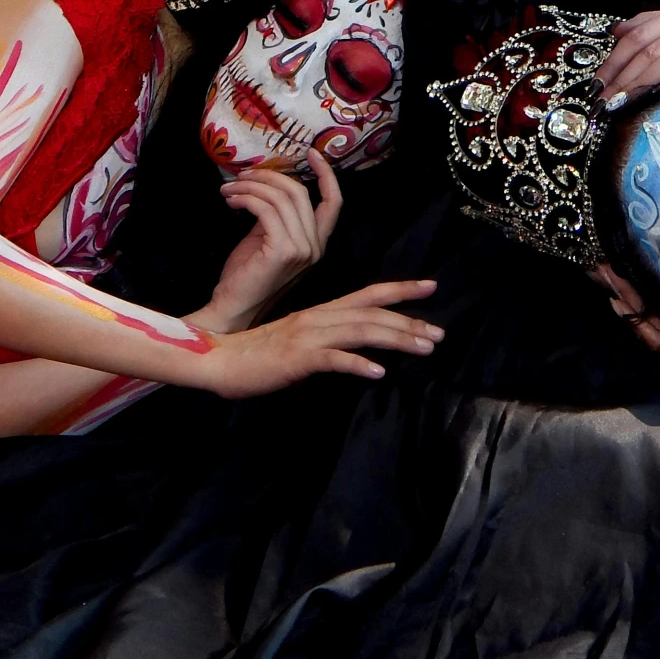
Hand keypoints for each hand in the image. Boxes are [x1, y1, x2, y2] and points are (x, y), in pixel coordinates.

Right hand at [201, 280, 443, 396]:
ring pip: (360, 331)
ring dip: (396, 338)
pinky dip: (357, 363)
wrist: (219, 358)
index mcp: (322, 311)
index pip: (368, 294)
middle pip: (372, 313)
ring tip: (424, 347)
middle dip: (409, 321)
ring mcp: (309, 336)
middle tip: (440, 333)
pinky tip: (378, 372)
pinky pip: (332, 359)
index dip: (400, 290)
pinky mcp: (297, 358)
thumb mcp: (301, 340)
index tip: (431, 287)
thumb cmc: (260, 353)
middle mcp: (320, 317)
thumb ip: (328, 337)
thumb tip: (358, 345)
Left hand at [202, 152, 342, 332]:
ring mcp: (302, 250)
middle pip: (300, 193)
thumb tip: (267, 185)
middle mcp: (315, 247)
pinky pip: (266, 209)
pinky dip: (247, 198)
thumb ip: (276, 215)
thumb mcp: (267, 238)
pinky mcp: (283, 251)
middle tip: (244, 175)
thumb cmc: (247, 274)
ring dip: (252, 186)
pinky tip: (232, 201)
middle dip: (269, 176)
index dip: (327, 174)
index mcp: (317, 243)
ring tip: (231, 188)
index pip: (333, 202)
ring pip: (281, 198)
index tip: (311, 153)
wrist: (233, 307)